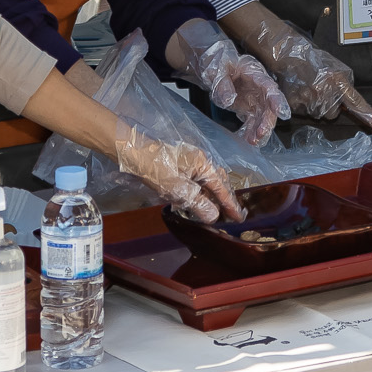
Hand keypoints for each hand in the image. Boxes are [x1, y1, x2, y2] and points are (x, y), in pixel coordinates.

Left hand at [112, 123, 244, 223]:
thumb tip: (214, 216)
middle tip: (231, 216)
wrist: (131, 153)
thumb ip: (198, 203)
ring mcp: (189, 162)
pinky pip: (196, 181)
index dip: (231, 204)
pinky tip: (197, 202)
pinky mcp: (178, 166)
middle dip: (225, 199)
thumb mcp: (178, 190)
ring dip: (212, 197)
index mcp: (203, 164)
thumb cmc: (155, 169)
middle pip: (218, 182)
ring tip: (217, 212)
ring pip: (207, 182)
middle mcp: (200, 161)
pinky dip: (201, 193)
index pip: (222, 188)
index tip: (240, 218)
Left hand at [174, 19, 289, 144]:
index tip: (282, 113)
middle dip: (267, 121)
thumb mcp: (217, 69)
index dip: (277, 100)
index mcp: (254, 73)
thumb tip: (229, 99)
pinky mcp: (248, 107)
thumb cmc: (218, 63)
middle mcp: (258, 87)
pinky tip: (248, 140)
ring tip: (252, 141)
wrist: (215, 67)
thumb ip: (222, 84)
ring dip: (260, 129)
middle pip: (269, 105)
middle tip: (260, 134)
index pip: (269, 87)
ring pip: (262, 116)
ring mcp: (254, 98)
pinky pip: (253, 121)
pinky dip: (251, 131)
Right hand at [246, 19, 371, 133]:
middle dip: (328, 106)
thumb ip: (345, 87)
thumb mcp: (336, 69)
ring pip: (318, 114)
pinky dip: (302, 106)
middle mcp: (325, 92)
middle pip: (332, 114)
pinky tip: (300, 92)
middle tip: (320, 90)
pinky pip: (304, 113)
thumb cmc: (315, 61)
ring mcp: (309, 99)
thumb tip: (347, 105)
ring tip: (309, 88)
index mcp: (338, 81)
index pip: (357, 102)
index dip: (369, 115)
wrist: (289, 54)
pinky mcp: (295, 104)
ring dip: (315, 105)